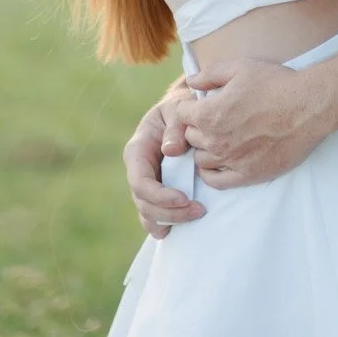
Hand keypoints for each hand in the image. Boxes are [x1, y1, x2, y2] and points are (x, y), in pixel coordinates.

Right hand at [123, 86, 205, 238]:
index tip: (185, 199)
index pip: (140, 182)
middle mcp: (138, 170)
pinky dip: (165, 224)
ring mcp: (147, 182)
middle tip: (199, 210)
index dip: (160, 196)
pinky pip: (155, 214)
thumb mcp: (179, 108)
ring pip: (148, 213)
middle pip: (144, 203)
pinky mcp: (158, 191)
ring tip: (197, 215)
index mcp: (138, 150)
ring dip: (170, 220)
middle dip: (170, 212)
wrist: (187, 110)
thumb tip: (170, 150)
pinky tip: (178, 229)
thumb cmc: (182, 107)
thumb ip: (176, 126)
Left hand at [182, 58, 335, 187]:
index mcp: (209, 114)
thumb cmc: (275, 84)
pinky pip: (217, 182)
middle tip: (214, 120)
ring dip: (205, 149)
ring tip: (219, 138)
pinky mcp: (248, 175)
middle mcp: (215, 140)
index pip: (181, 115)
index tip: (203, 104)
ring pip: (200, 160)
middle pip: (190, 138)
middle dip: (197, 127)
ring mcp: (231, 160)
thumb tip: (191, 82)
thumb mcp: (239, 67)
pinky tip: (218, 162)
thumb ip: (209, 74)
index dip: (190, 107)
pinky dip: (211, 173)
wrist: (308, 107)